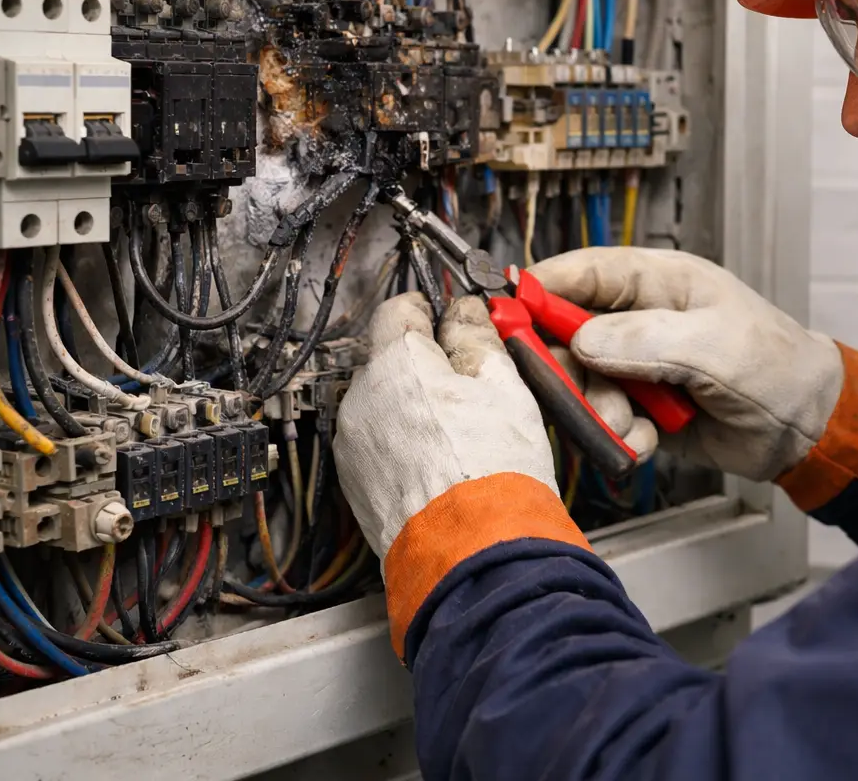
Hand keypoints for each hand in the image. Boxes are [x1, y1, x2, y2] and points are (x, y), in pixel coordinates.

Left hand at [334, 293, 556, 564]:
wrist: (474, 552)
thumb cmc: (491, 474)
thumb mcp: (503, 385)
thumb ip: (476, 335)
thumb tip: (464, 311)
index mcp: (395, 362)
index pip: (399, 305)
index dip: (432, 307)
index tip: (453, 320)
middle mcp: (361, 398)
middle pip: (390, 358)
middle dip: (426, 364)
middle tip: (471, 384)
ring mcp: (354, 444)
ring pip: (384, 404)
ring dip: (415, 407)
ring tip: (462, 433)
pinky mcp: (356, 483)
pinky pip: (379, 445)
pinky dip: (405, 446)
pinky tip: (443, 462)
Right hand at [529, 248, 843, 481]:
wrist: (807, 428)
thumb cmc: (778, 367)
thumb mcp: (716, 347)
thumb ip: (649, 340)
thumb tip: (585, 341)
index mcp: (656, 282)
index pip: (579, 273)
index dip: (538, 291)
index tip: (507, 314)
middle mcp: (638, 321)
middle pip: (564, 335)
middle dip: (567, 370)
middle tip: (576, 392)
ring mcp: (636, 366)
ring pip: (580, 386)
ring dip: (599, 411)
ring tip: (634, 423)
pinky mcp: (639, 409)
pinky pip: (604, 423)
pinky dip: (619, 438)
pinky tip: (649, 440)